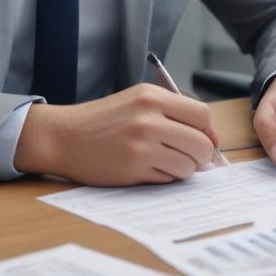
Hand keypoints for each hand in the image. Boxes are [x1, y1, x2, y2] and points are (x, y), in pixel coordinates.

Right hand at [14, 83, 220, 185]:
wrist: (64, 136)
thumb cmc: (103, 120)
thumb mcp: (136, 101)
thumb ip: (171, 112)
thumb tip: (209, 139)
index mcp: (151, 96)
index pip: (202, 114)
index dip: (210, 132)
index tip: (208, 142)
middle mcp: (148, 118)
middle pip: (201, 143)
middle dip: (201, 156)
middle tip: (190, 159)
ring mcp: (141, 144)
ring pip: (188, 166)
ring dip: (182, 169)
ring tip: (163, 162)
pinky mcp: (133, 168)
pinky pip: (168, 179)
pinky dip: (164, 177)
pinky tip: (147, 168)